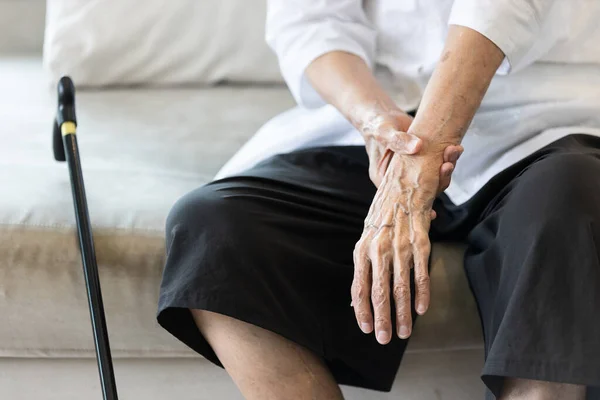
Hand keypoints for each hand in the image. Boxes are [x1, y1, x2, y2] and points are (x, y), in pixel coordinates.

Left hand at [351, 149, 441, 343]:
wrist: (406, 175)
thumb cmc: (386, 208)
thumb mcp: (369, 233)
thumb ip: (365, 262)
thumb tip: (359, 294)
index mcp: (362, 248)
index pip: (358, 286)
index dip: (361, 309)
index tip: (365, 328)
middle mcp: (377, 248)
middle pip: (378, 291)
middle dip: (381, 319)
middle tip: (383, 340)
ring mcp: (398, 245)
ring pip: (399, 287)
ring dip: (401, 314)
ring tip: (403, 333)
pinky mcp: (420, 239)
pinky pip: (421, 272)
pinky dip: (422, 293)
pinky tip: (422, 310)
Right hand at [359, 109, 461, 192]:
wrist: (385, 115)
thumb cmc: (377, 125)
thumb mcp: (383, 132)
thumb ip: (397, 140)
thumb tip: (418, 146)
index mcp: (386, 178)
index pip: (404, 196)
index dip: (421, 196)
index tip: (434, 188)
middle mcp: (401, 179)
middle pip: (424, 189)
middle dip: (439, 179)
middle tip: (448, 165)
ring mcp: (414, 171)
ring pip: (434, 178)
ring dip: (447, 168)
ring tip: (453, 151)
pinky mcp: (424, 161)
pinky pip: (438, 165)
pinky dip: (448, 158)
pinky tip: (456, 148)